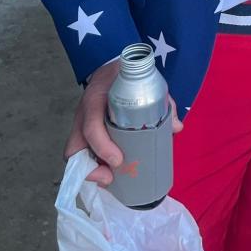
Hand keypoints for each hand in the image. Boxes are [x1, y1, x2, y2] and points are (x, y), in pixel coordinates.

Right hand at [63, 59, 182, 185]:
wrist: (110, 69)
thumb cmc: (125, 79)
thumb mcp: (143, 84)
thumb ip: (161, 102)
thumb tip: (176, 127)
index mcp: (95, 101)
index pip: (92, 127)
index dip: (103, 147)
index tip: (119, 161)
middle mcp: (82, 116)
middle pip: (74, 149)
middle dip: (91, 169)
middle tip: (111, 178)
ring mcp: (79, 126)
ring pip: (74, 156)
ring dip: (90, 172)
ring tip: (111, 181)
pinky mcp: (82, 134)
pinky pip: (80, 156)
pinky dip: (91, 168)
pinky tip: (109, 175)